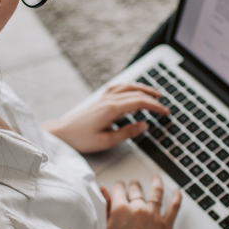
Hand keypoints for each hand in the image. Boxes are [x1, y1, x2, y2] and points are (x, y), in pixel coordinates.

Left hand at [43, 83, 168, 153]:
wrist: (62, 133)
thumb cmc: (81, 139)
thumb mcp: (106, 141)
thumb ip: (127, 133)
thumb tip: (144, 125)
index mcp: (112, 109)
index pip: (140, 102)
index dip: (155, 107)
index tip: (166, 112)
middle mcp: (108, 100)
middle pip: (136, 93)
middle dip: (153, 98)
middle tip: (164, 105)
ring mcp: (103, 98)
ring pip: (127, 87)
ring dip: (143, 88)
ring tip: (154, 94)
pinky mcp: (99, 100)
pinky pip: (118, 88)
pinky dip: (129, 87)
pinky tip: (132, 89)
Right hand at [100, 175, 181, 228]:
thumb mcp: (104, 228)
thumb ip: (104, 207)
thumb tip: (103, 189)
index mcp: (120, 209)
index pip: (119, 190)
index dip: (119, 187)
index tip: (119, 187)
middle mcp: (138, 208)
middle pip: (136, 190)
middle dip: (134, 186)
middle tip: (134, 185)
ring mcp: (153, 216)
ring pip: (156, 193)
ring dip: (156, 183)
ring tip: (155, 179)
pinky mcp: (166, 226)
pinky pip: (174, 207)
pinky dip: (177, 197)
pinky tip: (177, 191)